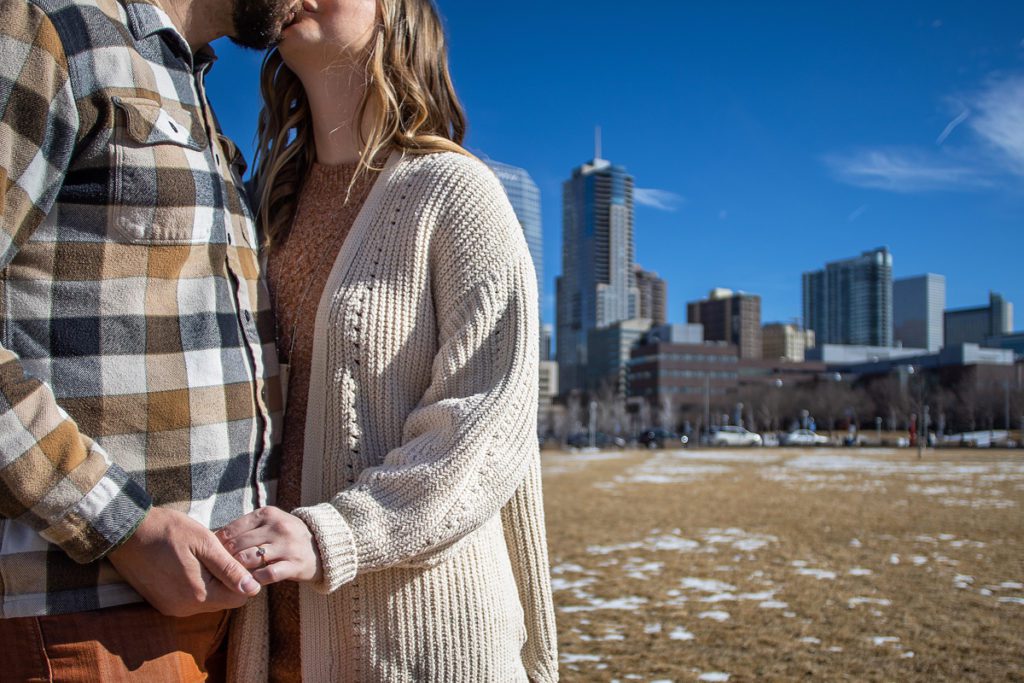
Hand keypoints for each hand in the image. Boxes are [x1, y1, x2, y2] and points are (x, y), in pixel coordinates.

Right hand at [108, 507, 260, 617]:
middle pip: (223, 600)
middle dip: (229, 579)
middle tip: (221, 553)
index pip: (239, 597)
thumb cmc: (168, 531)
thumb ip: (229, 569)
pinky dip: (197, 584)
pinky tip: (190, 563)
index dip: (245, 578)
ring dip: (213, 581)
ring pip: (208, 600)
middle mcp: (185, 608)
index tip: (240, 557)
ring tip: (204, 556)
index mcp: (198, 594)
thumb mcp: (205, 543)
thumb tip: (252, 589)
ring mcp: (172, 607)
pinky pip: (191, 599)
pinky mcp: (162, 603)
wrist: (126, 532)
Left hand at [216, 506, 321, 584]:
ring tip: (231, 576)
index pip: (233, 528)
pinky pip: (267, 574)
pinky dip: (255, 579)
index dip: (218, 543)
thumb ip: (247, 528)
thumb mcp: (271, 522)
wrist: (322, 546)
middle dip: (225, 558)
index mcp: (268, 514)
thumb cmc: (287, 535)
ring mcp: (287, 546)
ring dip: (237, 569)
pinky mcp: (295, 564)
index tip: (212, 553)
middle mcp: (278, 527)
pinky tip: (250, 582)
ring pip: (250, 558)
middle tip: (217, 569)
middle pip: (239, 544)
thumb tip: (213, 539)